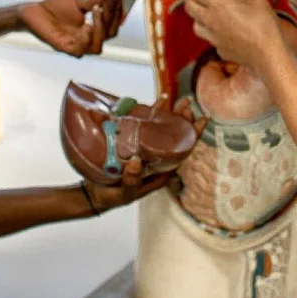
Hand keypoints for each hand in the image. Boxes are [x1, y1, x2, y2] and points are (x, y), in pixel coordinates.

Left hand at [18, 0, 121, 57]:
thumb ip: (93, 3)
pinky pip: (79, 51)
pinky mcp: (63, 47)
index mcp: (91, 31)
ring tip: (96, 12)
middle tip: (107, 3)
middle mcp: (85, 40)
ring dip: (100, 30)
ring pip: (97, 47)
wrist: (33, 12)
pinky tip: (86, 26)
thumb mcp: (77, 4)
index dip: (117, 13)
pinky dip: (86, 39)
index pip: (112, 27)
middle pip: (109, 36)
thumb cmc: (53, 9)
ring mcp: (75, 45)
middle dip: (112, 19)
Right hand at [85, 97, 206, 211]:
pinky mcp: (131, 142)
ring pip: (161, 129)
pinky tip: (157, 102)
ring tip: (179, 100)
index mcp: (161, 170)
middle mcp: (156, 158)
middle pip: (174, 137)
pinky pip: (143, 125)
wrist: (95, 194)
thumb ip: (131, 181)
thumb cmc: (114, 197)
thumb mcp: (124, 193)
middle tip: (186, 104)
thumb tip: (136, 162)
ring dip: (170, 114)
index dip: (193, 136)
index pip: (182, 151)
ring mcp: (145, 149)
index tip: (202, 120)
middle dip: (183, 120)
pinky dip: (149, 114)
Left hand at [183, 0, 286, 69]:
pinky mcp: (219, 50)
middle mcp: (210, 20)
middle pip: (189, 7)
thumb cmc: (264, 25)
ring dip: (198, 17)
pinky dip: (213, 33)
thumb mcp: (262, 4)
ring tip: (209, 13)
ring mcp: (213, 37)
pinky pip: (210, 39)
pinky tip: (224, 32)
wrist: (267, 55)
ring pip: (195, 25)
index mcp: (218, 4)